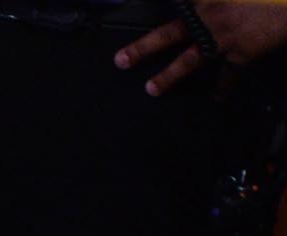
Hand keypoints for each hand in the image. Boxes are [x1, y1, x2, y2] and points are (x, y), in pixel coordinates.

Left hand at [117, 1, 286, 91]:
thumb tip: (200, 4)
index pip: (177, 2)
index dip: (162, 7)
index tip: (132, 21)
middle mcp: (212, 16)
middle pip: (170, 33)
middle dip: (143, 47)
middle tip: (120, 60)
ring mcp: (225, 37)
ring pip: (190, 60)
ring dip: (170, 76)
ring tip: (151, 89)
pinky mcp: (244, 52)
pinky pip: (229, 74)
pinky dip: (223, 87)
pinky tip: (217, 98)